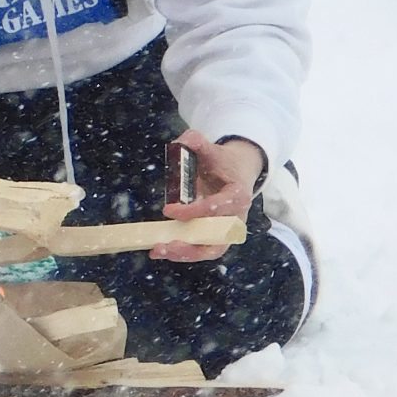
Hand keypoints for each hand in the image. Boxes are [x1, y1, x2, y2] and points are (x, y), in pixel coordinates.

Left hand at [154, 130, 264, 262]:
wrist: (238, 171)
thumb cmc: (223, 162)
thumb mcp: (212, 148)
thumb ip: (196, 141)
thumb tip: (179, 143)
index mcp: (238, 195)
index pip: (216, 208)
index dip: (192, 212)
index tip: (168, 210)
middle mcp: (237, 217)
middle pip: (216, 239)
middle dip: (190, 245)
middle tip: (164, 244)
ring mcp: (229, 230)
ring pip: (211, 251)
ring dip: (184, 254)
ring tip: (158, 251)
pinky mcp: (220, 237)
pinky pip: (204, 249)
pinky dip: (185, 253)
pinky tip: (161, 251)